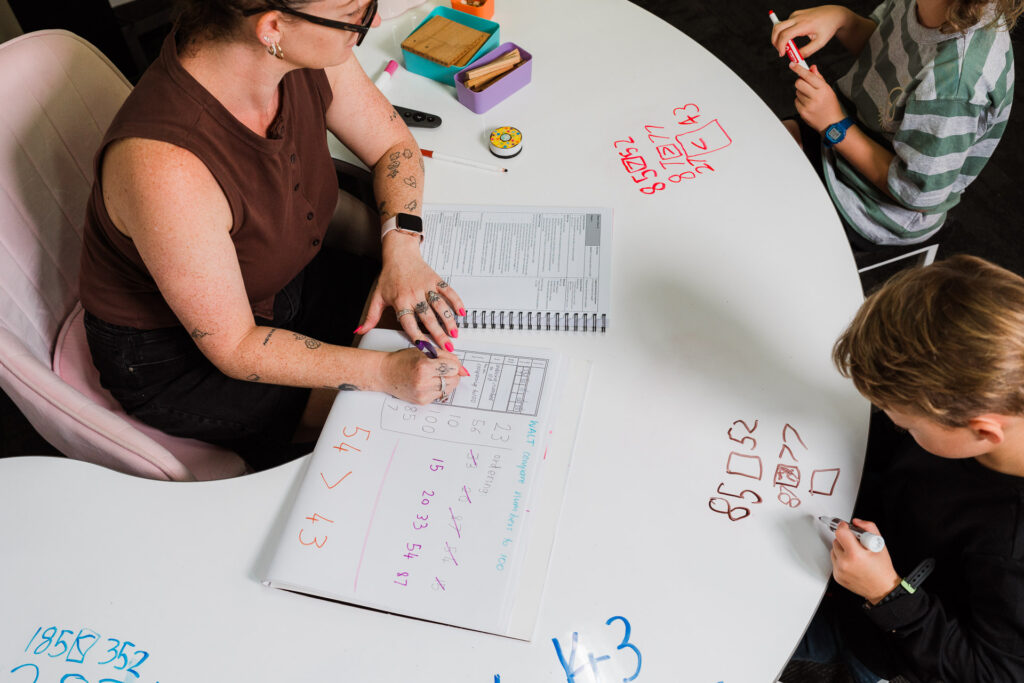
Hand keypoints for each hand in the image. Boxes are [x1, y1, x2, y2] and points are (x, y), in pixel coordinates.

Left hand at [359, 233, 465, 350]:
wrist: (399, 253)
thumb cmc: (389, 275)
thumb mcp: (378, 296)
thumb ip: (371, 316)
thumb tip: (360, 330)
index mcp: (400, 301)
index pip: (409, 323)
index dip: (418, 336)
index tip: (425, 348)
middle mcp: (414, 295)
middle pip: (428, 318)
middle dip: (439, 334)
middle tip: (447, 348)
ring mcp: (426, 287)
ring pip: (440, 306)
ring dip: (449, 321)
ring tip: (454, 334)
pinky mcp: (435, 280)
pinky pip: (448, 291)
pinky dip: (456, 301)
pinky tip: (461, 312)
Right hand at [379, 347, 463, 404]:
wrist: (385, 373)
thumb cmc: (402, 360)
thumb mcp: (424, 351)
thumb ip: (446, 357)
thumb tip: (463, 370)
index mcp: (425, 366)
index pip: (454, 368)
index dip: (453, 364)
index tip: (448, 362)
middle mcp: (424, 382)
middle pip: (454, 380)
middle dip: (452, 373)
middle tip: (442, 369)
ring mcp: (423, 393)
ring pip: (449, 389)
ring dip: (446, 381)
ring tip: (435, 375)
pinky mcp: (422, 401)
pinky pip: (440, 395)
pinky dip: (438, 388)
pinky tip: (429, 382)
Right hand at [771, 5, 851, 58]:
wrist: (833, 14)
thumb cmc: (828, 28)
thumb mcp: (820, 43)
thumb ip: (807, 51)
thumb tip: (796, 57)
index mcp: (803, 25)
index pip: (785, 35)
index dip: (780, 46)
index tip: (782, 54)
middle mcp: (797, 17)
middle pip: (777, 28)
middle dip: (774, 41)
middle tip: (779, 50)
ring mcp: (795, 15)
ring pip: (779, 26)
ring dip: (778, 37)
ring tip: (786, 46)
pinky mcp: (795, 14)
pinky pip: (785, 24)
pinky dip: (784, 32)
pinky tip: (792, 37)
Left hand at [792, 63, 845, 133]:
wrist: (831, 123)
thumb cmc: (831, 105)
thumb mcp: (828, 89)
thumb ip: (819, 78)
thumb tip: (812, 68)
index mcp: (823, 89)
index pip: (808, 76)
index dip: (799, 69)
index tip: (792, 64)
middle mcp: (816, 97)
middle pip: (798, 83)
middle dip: (800, 81)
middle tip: (805, 84)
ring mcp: (808, 105)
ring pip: (797, 92)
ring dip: (801, 92)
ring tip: (810, 98)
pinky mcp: (803, 112)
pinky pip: (796, 101)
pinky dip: (800, 101)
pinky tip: (808, 104)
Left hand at [830, 519, 900, 603]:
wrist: (882, 588)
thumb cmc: (882, 568)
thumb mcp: (879, 543)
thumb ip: (868, 527)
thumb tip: (856, 522)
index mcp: (856, 554)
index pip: (840, 533)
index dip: (843, 527)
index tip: (846, 526)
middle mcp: (845, 563)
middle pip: (836, 541)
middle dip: (846, 540)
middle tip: (857, 545)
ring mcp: (839, 571)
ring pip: (834, 550)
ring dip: (842, 549)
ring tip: (856, 555)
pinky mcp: (837, 576)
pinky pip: (834, 560)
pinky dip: (841, 559)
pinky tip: (853, 563)